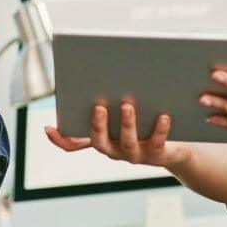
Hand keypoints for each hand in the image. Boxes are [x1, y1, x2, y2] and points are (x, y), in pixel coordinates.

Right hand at [44, 101, 191, 169]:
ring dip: (126, 124)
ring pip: (127, 141)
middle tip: (98, 106)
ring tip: (127, 106)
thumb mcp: (128, 110)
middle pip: (99, 141)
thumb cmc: (147, 120)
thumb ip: (114, 96)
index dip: (61, 139)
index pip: (75, 143)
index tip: (49, 128)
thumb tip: (102, 71)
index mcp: (103, 137)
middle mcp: (115, 148)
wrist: (178, 146)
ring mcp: (135, 154)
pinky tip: (163, 116)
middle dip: (97, 125)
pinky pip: (156, 143)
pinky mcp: (157, 155)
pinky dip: (159, 129)